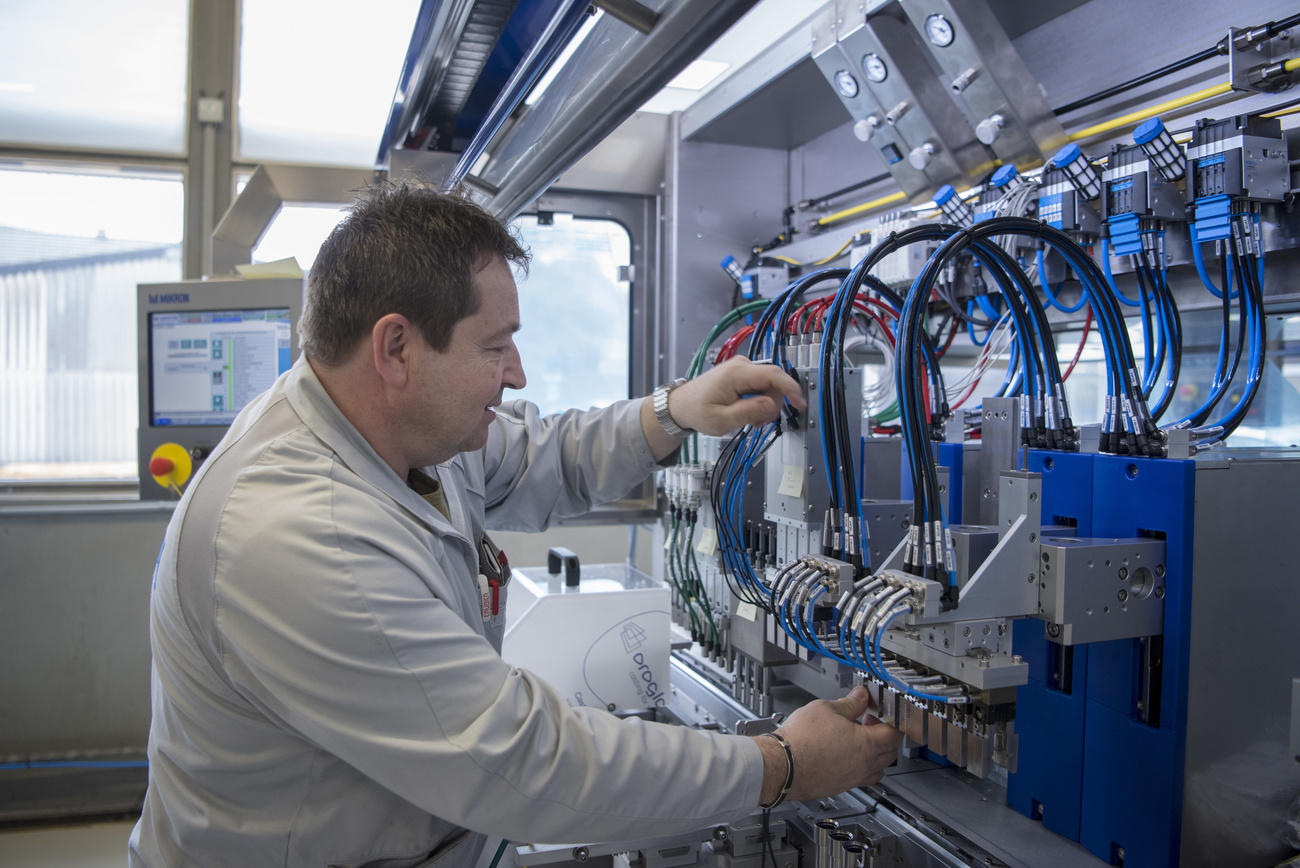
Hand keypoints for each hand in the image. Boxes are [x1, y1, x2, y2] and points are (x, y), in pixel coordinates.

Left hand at [668, 357, 805, 436]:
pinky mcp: (742, 374)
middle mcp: (741, 365)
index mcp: (736, 373)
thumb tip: (772, 405)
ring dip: (765, 404)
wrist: (681, 405)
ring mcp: (742, 368)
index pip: (772, 374)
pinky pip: (761, 386)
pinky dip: (759, 400)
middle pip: (774, 382)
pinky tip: (748, 411)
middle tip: (758, 422)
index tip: (800, 403)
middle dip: (772, 404)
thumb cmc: (696, 411)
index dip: (791, 388)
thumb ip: (749, 412)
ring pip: (769, 386)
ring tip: (749, 418)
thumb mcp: (722, 420)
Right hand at [752, 687, 901, 805]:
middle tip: (869, 722)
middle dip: (884, 735)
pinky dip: (859, 766)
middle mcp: (865, 765)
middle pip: (890, 752)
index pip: (894, 733)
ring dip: (875, 754)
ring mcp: (853, 779)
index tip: (879, 711)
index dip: (890, 720)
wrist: (781, 765)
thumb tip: (861, 696)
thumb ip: (849, 703)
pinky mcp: (840, 787)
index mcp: (867, 744)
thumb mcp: (827, 709)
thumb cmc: (801, 739)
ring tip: (858, 740)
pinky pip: (860, 778)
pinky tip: (843, 754)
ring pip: (878, 769)